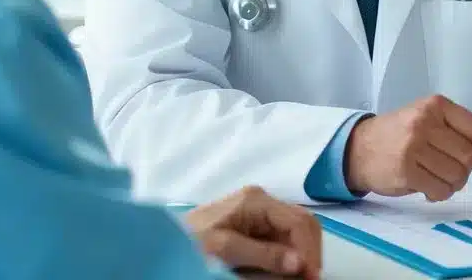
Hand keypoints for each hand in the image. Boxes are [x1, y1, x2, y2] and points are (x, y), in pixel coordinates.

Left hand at [186, 185, 321, 278]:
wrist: (160, 243)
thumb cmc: (190, 242)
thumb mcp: (224, 249)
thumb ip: (263, 254)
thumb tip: (299, 263)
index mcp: (257, 200)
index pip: (299, 222)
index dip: (309, 251)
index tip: (310, 278)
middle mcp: (263, 202)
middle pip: (302, 224)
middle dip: (308, 253)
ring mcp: (259, 213)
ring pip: (295, 233)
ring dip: (300, 256)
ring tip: (297, 278)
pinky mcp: (254, 226)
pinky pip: (281, 239)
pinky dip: (287, 257)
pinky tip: (284, 272)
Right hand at [346, 95, 471, 200]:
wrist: (358, 148)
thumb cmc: (400, 135)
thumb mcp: (427, 119)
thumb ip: (455, 132)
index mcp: (437, 105)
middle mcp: (426, 121)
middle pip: (469, 156)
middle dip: (465, 172)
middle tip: (450, 173)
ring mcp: (414, 145)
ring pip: (457, 176)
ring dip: (452, 185)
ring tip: (436, 179)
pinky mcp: (405, 169)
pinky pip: (439, 190)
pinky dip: (439, 194)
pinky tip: (427, 188)